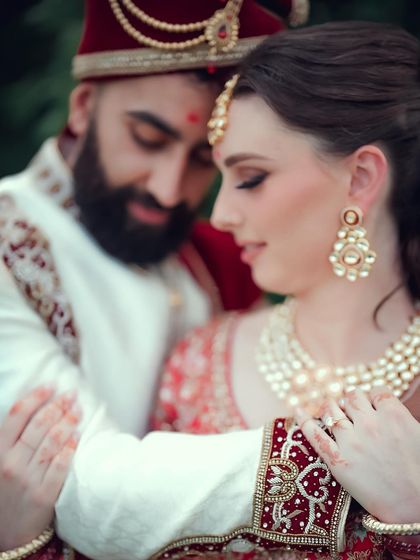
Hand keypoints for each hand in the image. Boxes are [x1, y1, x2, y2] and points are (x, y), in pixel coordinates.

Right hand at [0, 386, 79, 550]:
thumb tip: (36, 405)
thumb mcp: (0, 460)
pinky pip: (60, 465)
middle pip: (38, 424)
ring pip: (51, 441)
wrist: (9, 533)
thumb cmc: (7, 489)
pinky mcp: (44, 495)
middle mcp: (11, 463)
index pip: (17, 414)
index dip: (36, 396)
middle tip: (72, 394)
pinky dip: (69, 448)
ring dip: (68, 421)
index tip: (52, 385)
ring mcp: (27, 479)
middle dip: (58, 404)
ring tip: (78, 409)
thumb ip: (12, 437)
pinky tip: (77, 435)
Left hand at [294, 388, 419, 524]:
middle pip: (352, 397)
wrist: (414, 510)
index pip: (375, 391)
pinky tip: (297, 410)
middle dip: (352, 401)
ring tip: (333, 412)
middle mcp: (370, 424)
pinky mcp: (337, 460)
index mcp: (394, 415)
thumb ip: (400, 416)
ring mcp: (351, 442)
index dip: (373, 396)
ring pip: (332, 410)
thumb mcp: (419, 435)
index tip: (372, 403)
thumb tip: (387, 408)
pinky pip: (314, 434)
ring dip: (332, 408)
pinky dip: (304, 420)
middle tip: (353, 410)